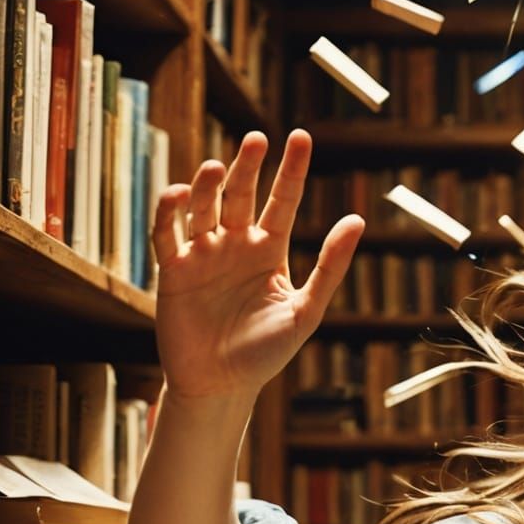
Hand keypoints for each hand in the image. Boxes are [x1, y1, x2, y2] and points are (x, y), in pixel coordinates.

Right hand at [150, 129, 362, 401]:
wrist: (221, 386)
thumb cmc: (265, 353)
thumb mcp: (305, 310)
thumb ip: (330, 266)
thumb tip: (356, 221)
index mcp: (269, 250)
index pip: (282, 200)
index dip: (291, 169)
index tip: (301, 137)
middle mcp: (235, 245)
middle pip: (240, 194)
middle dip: (247, 166)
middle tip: (257, 139)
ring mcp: (202, 255)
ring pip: (203, 207)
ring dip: (207, 185)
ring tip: (215, 167)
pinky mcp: (172, 271)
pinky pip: (167, 234)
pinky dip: (169, 212)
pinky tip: (178, 195)